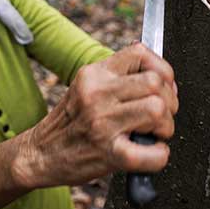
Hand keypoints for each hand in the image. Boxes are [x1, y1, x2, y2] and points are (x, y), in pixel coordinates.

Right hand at [12, 43, 178, 189]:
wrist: (39, 154)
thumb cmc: (70, 123)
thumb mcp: (87, 86)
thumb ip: (118, 77)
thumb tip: (162, 78)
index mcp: (94, 74)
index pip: (140, 53)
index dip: (163, 69)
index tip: (163, 86)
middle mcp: (97, 93)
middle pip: (155, 81)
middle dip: (170, 100)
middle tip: (162, 115)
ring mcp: (102, 123)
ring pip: (158, 109)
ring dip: (166, 125)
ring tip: (154, 133)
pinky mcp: (109, 154)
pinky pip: (151, 153)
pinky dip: (160, 155)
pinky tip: (152, 153)